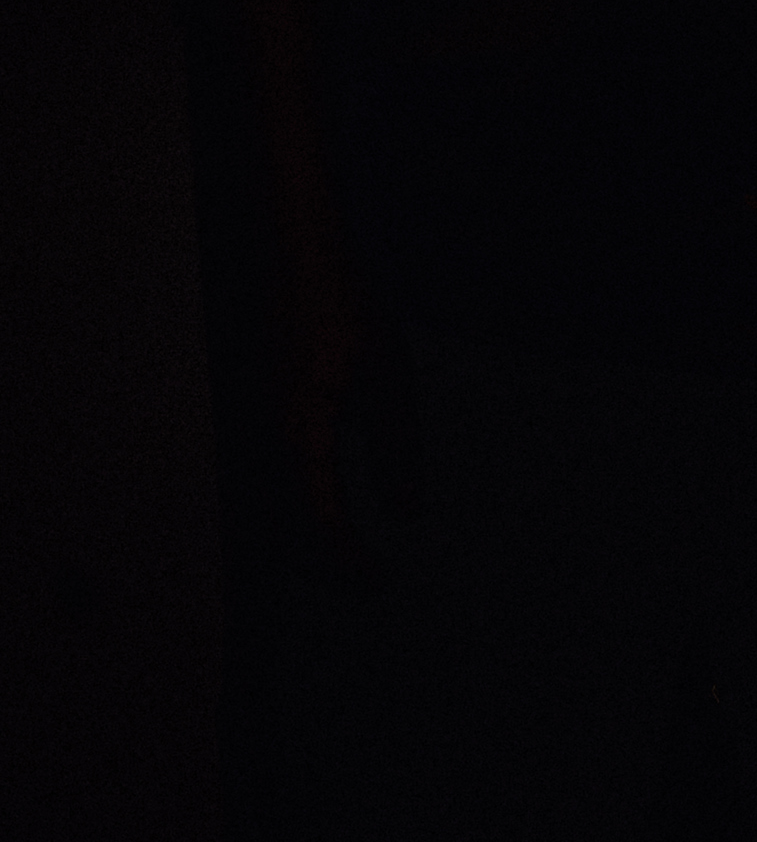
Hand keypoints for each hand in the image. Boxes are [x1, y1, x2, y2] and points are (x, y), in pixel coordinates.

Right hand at [269, 227, 414, 553]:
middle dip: (331, 557)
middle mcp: (272, 441)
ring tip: (356, 554)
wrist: (298, 254)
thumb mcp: (386, 375)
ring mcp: (265, 425)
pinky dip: (311, 499)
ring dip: (319, 531)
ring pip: (288, 499)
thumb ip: (395, 445)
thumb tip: (407, 511)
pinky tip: (333, 499)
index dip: (348, 560)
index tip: (379, 587)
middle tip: (369, 584)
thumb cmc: (345, 308)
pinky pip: (286, 472)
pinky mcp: (270, 408)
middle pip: (295, 521)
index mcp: (299, 438)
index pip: (321, 521)